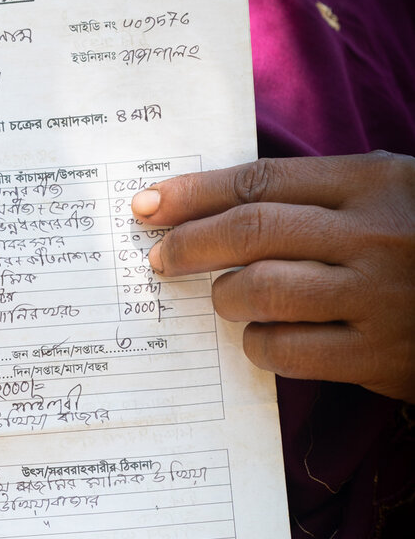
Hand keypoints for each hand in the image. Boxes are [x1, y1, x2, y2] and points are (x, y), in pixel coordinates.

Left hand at [131, 152, 414, 401]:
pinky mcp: (378, 356)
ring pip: (263, 293)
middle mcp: (371, 236)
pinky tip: (261, 337)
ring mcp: (376, 298)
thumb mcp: (389, 192)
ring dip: (225, 297)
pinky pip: (289, 351)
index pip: (260, 182)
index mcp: (372, 183)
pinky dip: (259, 345)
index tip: (149, 205)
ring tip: (223, 297)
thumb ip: (318, 193)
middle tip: (159, 258)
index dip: (194, 194)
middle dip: (189, 245)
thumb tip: (214, 204)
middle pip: (252, 233)